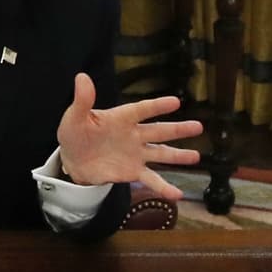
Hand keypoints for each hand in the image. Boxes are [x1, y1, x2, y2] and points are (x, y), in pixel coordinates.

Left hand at [56, 73, 200, 191]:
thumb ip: (82, 100)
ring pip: (161, 154)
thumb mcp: (74, 117)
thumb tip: (81, 77)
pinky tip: (177, 195)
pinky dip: (164, 187)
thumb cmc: (75, 134)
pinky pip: (151, 179)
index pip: (142, 110)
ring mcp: (136, 154)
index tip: (176, 102)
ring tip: (196, 157)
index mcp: (122, 118)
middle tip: (198, 127)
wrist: (73, 160)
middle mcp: (134, 135)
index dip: (157, 106)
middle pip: (159, 131)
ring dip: (178, 156)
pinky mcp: (133, 172)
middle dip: (178, 129)